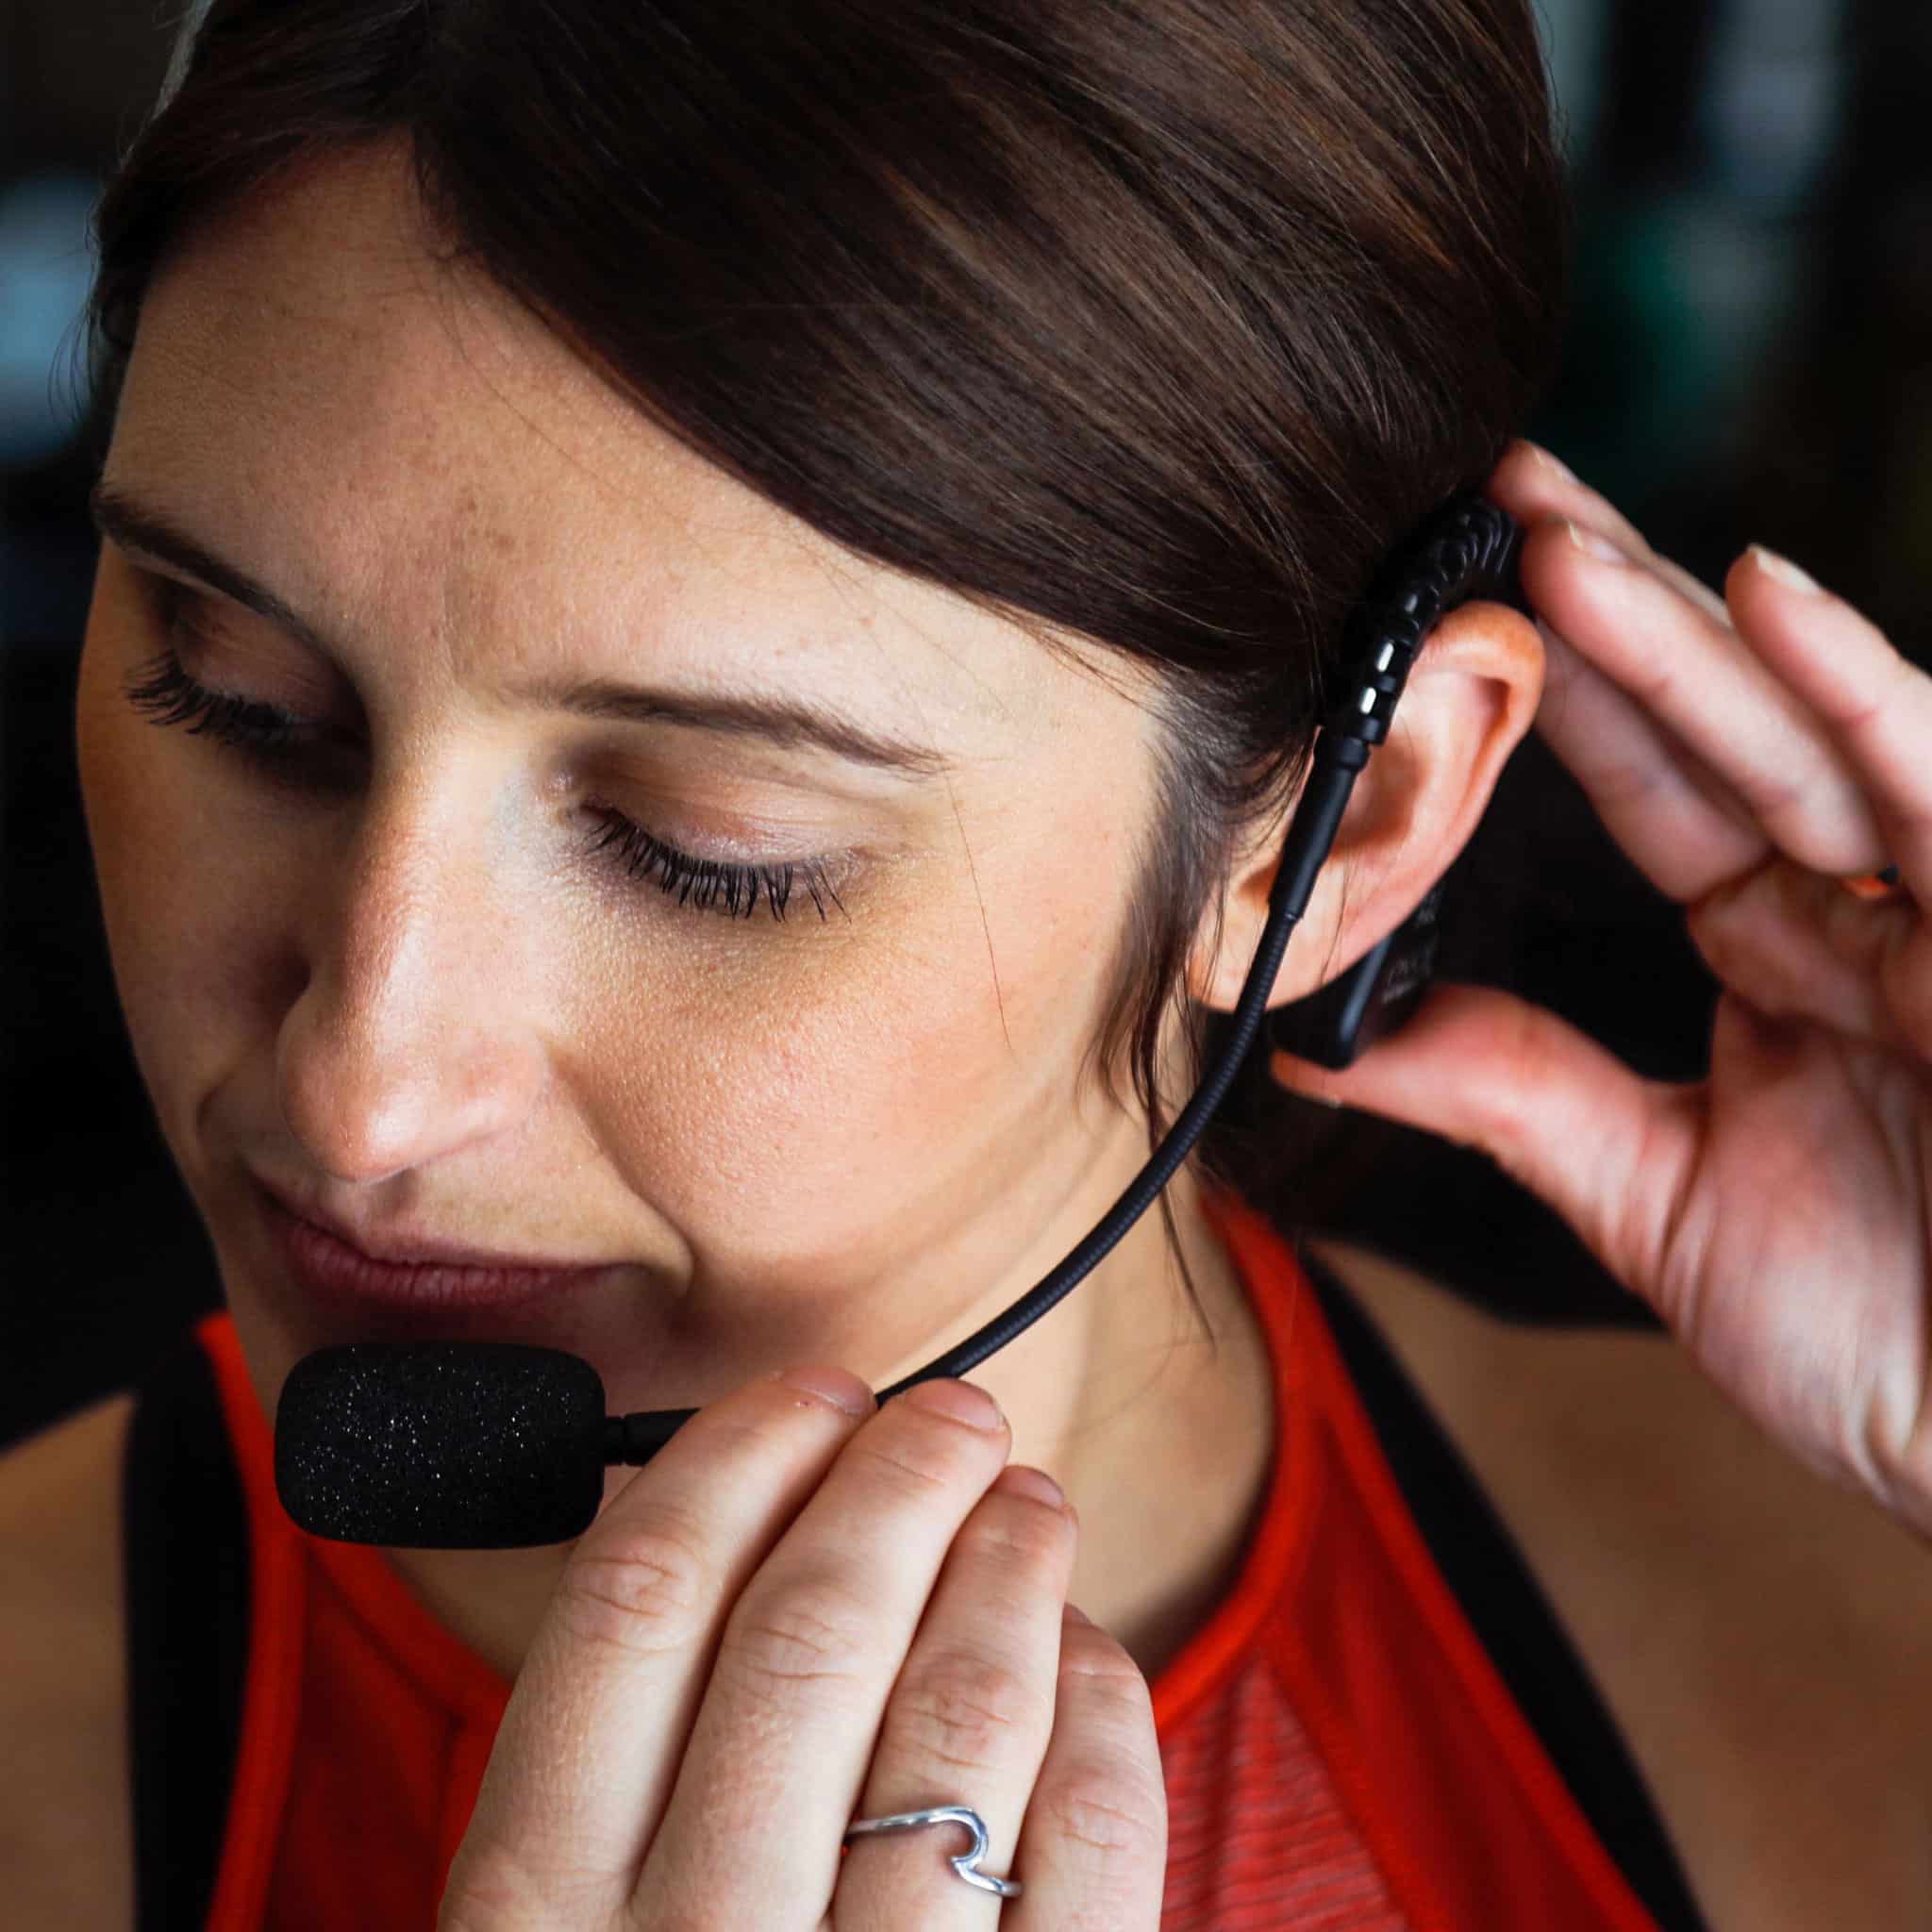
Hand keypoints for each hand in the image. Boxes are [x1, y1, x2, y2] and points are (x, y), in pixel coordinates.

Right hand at [437, 1367, 1165, 1929]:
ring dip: (1007, 1573)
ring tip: (1028, 1497)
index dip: (732, 1465)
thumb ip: (598, 1774)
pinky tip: (1093, 1654)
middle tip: (950, 1410)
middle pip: (807, 1637)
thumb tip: (699, 1523)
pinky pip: (1087, 1858)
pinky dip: (1103, 1724)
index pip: (630, 1613)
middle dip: (893, 1484)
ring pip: (956, 1724)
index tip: (807, 1392)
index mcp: (529, 1924)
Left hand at [1272, 440, 1931, 1534]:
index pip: (1658, 792)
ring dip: (1686, 625)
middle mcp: (1860, 909)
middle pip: (1721, 726)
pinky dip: (1860, 694)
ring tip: (1555, 525)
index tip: (1462, 616)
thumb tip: (1340, 1033)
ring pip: (1803, 734)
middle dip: (1609, 608)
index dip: (1566, 700)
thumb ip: (1515, 1095)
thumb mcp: (1657, 1198)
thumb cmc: (1890, 1341)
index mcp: (1779, 957)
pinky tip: (1763, 594)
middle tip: (1488, 493)